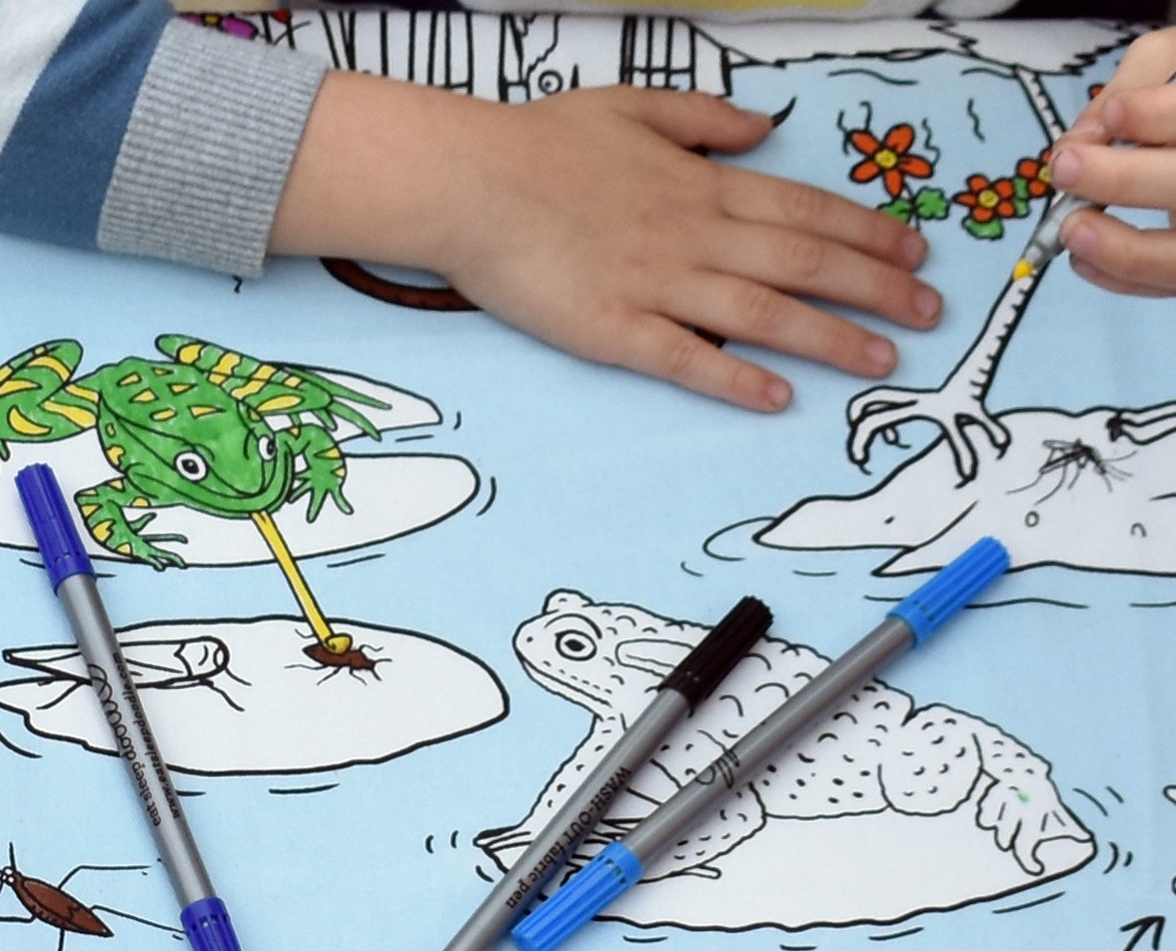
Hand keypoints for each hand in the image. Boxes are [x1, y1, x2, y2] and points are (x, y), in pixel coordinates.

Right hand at [277, 78, 940, 412]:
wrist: (470, 183)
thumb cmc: (540, 143)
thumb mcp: (633, 105)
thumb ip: (703, 117)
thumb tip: (761, 129)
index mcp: (702, 182)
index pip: (806, 208)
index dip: (868, 231)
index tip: (915, 250)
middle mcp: (695, 233)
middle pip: (806, 262)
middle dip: (877, 287)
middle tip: (929, 312)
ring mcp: (657, 284)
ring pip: (765, 312)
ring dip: (830, 337)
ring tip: (883, 359)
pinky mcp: (613, 329)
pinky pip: (688, 357)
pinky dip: (736, 377)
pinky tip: (777, 396)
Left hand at [1049, 27, 1175, 296]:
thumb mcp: (1172, 58)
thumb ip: (1134, 80)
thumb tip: (1079, 141)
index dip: (1157, 117)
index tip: (1115, 111)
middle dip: (1122, 179)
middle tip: (1064, 165)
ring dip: (1119, 247)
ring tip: (1070, 226)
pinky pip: (1162, 283)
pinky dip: (1118, 276)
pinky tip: (1080, 257)